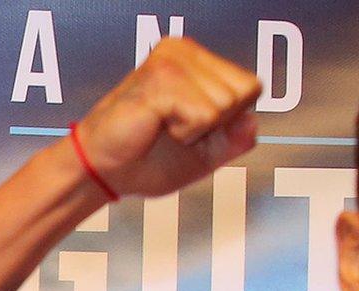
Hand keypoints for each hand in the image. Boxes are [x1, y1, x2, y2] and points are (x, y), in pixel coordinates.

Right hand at [74, 38, 261, 198]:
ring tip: (164, 126)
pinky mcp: (161, 78)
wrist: (105, 171)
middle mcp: (185, 52)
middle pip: (243, 93)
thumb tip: (253, 121)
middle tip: (175, 128)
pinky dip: (185, 133)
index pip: (251, 86)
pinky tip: (157, 125)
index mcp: (196, 61)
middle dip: (216, 124)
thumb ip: (234, 139)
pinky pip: (205, 115)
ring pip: (226, 104)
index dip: (229, 119)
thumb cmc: (147, 160)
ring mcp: (173, 61)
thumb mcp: (205, 154)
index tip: (192, 127)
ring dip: (196, 129)